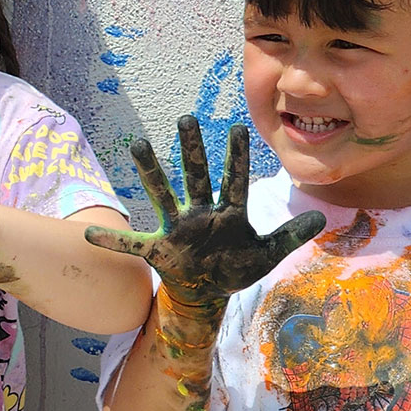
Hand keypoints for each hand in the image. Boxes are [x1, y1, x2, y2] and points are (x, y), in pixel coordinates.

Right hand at [84, 116, 324, 309]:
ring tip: (139, 144)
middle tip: (188, 118)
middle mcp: (200, 213)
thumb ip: (290, 236)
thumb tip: (320, 218)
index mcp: (228, 213)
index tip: (237, 127)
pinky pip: (131, 244)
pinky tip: (90, 233)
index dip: (236, 156)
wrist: (208, 293)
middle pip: (196, 175)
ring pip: (163, 194)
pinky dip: (111, 240)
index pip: (234, 180)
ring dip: (151, 171)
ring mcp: (177, 228)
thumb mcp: (267, 254)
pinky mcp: (159, 248)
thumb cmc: (235, 267)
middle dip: (193, 148)